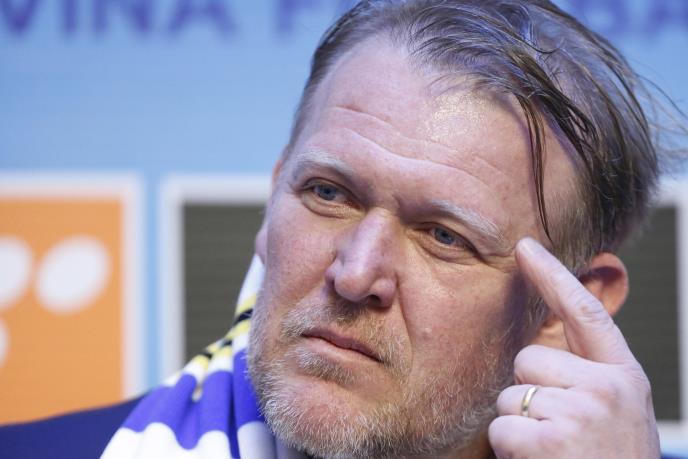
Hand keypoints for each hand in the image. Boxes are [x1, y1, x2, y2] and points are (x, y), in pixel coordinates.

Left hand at [488, 237, 659, 458]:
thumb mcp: (615, 416)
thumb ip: (585, 378)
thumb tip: (536, 351)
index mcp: (623, 378)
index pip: (585, 313)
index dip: (554, 276)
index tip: (526, 247)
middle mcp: (607, 387)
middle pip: (528, 360)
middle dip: (530, 396)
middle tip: (560, 436)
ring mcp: (582, 411)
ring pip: (510, 395)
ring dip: (520, 427)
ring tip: (556, 454)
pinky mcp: (552, 437)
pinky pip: (502, 427)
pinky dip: (512, 451)